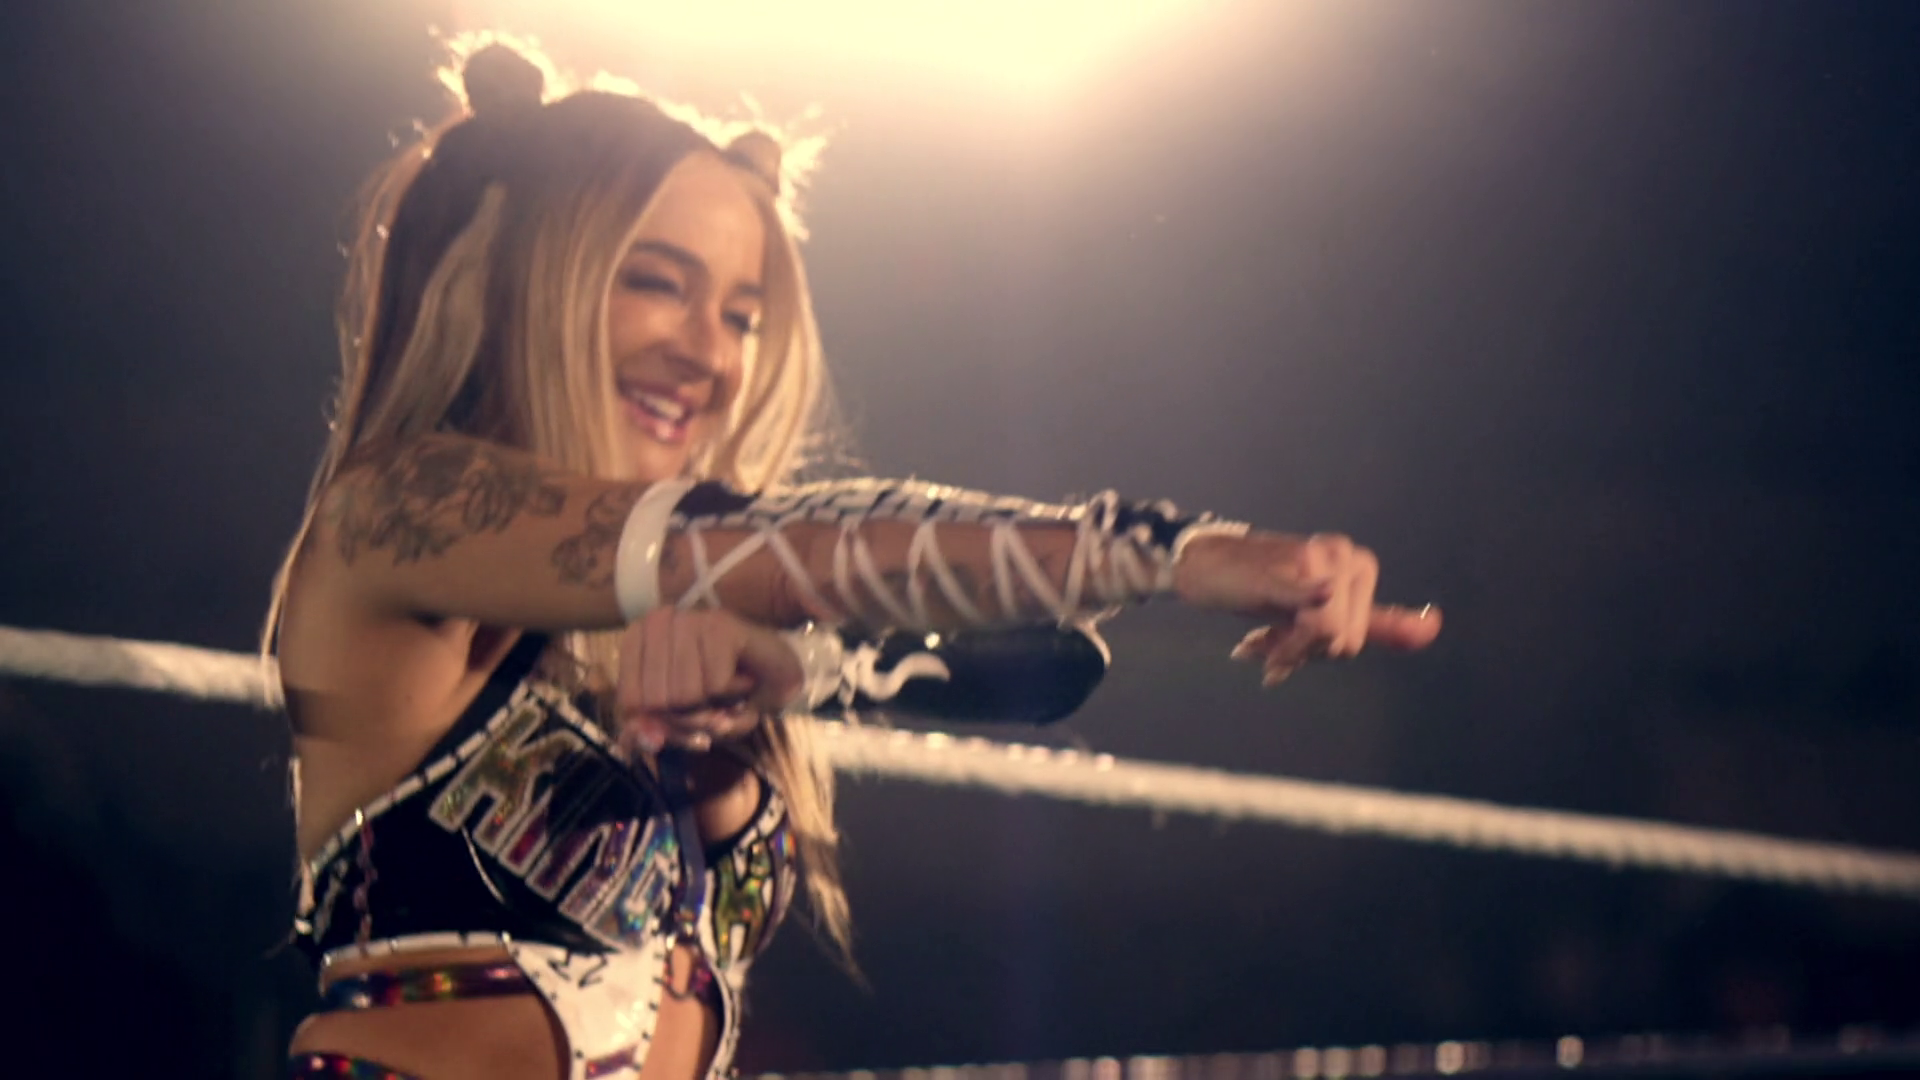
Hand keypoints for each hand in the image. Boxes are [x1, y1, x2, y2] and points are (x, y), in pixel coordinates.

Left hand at [615, 608, 803, 755]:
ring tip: (728, 690)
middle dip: (690, 718)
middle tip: (714, 706)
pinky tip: (743, 681)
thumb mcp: (681, 720)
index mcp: (638, 638)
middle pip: (656, 700)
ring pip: (684, 694)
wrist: (781, 675)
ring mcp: (690, 620)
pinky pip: (714, 685)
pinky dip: (734, 695)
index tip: (687, 714)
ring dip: (714, 708)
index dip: (662, 722)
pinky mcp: (721, 627)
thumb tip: (646, 741)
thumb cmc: (725, 695)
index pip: (630, 702)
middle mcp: (659, 621)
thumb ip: (655, 732)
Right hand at [1173, 531, 1441, 684]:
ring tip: (1255, 639)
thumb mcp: (1320, 611)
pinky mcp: (1292, 567)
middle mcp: (1348, 556)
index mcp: (1360, 566)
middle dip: (1301, 651)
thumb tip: (1433, 627)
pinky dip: (1300, 619)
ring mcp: (1323, 559)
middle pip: (1343, 642)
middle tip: (1265, 641)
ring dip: (1284, 649)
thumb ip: (1378, 623)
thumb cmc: (1261, 586)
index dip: (1318, 651)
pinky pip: (1312, 606)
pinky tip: (1258, 640)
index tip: (1289, 645)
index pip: (1355, 639)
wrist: (1203, 563)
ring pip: (1325, 636)